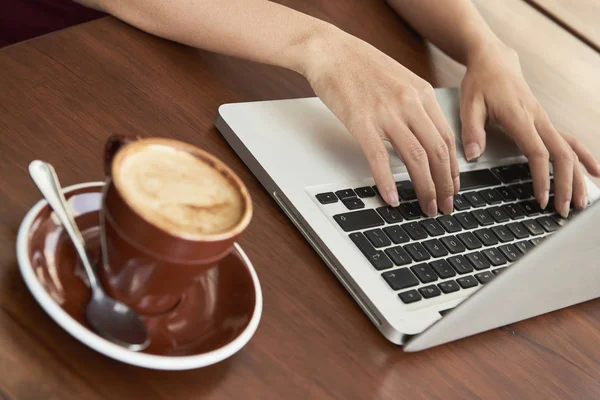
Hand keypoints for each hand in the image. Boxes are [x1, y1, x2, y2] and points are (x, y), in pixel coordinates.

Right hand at [303, 29, 458, 214]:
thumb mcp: (399, 80)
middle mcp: (410, 103)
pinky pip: (380, 159)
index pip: (447, 138)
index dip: (453, 168)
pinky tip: (392, 199)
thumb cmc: (360, 65)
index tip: (453, 186)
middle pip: (438, 152)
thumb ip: (414, 106)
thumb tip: (423, 136)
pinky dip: (388, 182)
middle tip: (445, 206)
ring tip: (426, 207)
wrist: (330, 50)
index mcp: (422, 93)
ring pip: (416, 158)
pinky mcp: (361, 122)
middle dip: (445, 185)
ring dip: (425, 188)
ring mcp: (386, 113)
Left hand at [460, 44, 599, 216]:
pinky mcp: (545, 121)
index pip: (537, 153)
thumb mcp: (468, 105)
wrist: (493, 60)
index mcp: (520, 117)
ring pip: (570, 150)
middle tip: (564, 210)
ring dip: (578, 176)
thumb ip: (471, 131)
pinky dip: (584, 157)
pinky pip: (569, 141)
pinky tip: (595, 173)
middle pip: (562, 155)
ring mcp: (545, 120)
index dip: (542, 177)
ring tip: (582, 202)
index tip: (541, 199)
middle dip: (566, 184)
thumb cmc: (480, 82)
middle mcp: (538, 119)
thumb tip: (472, 155)